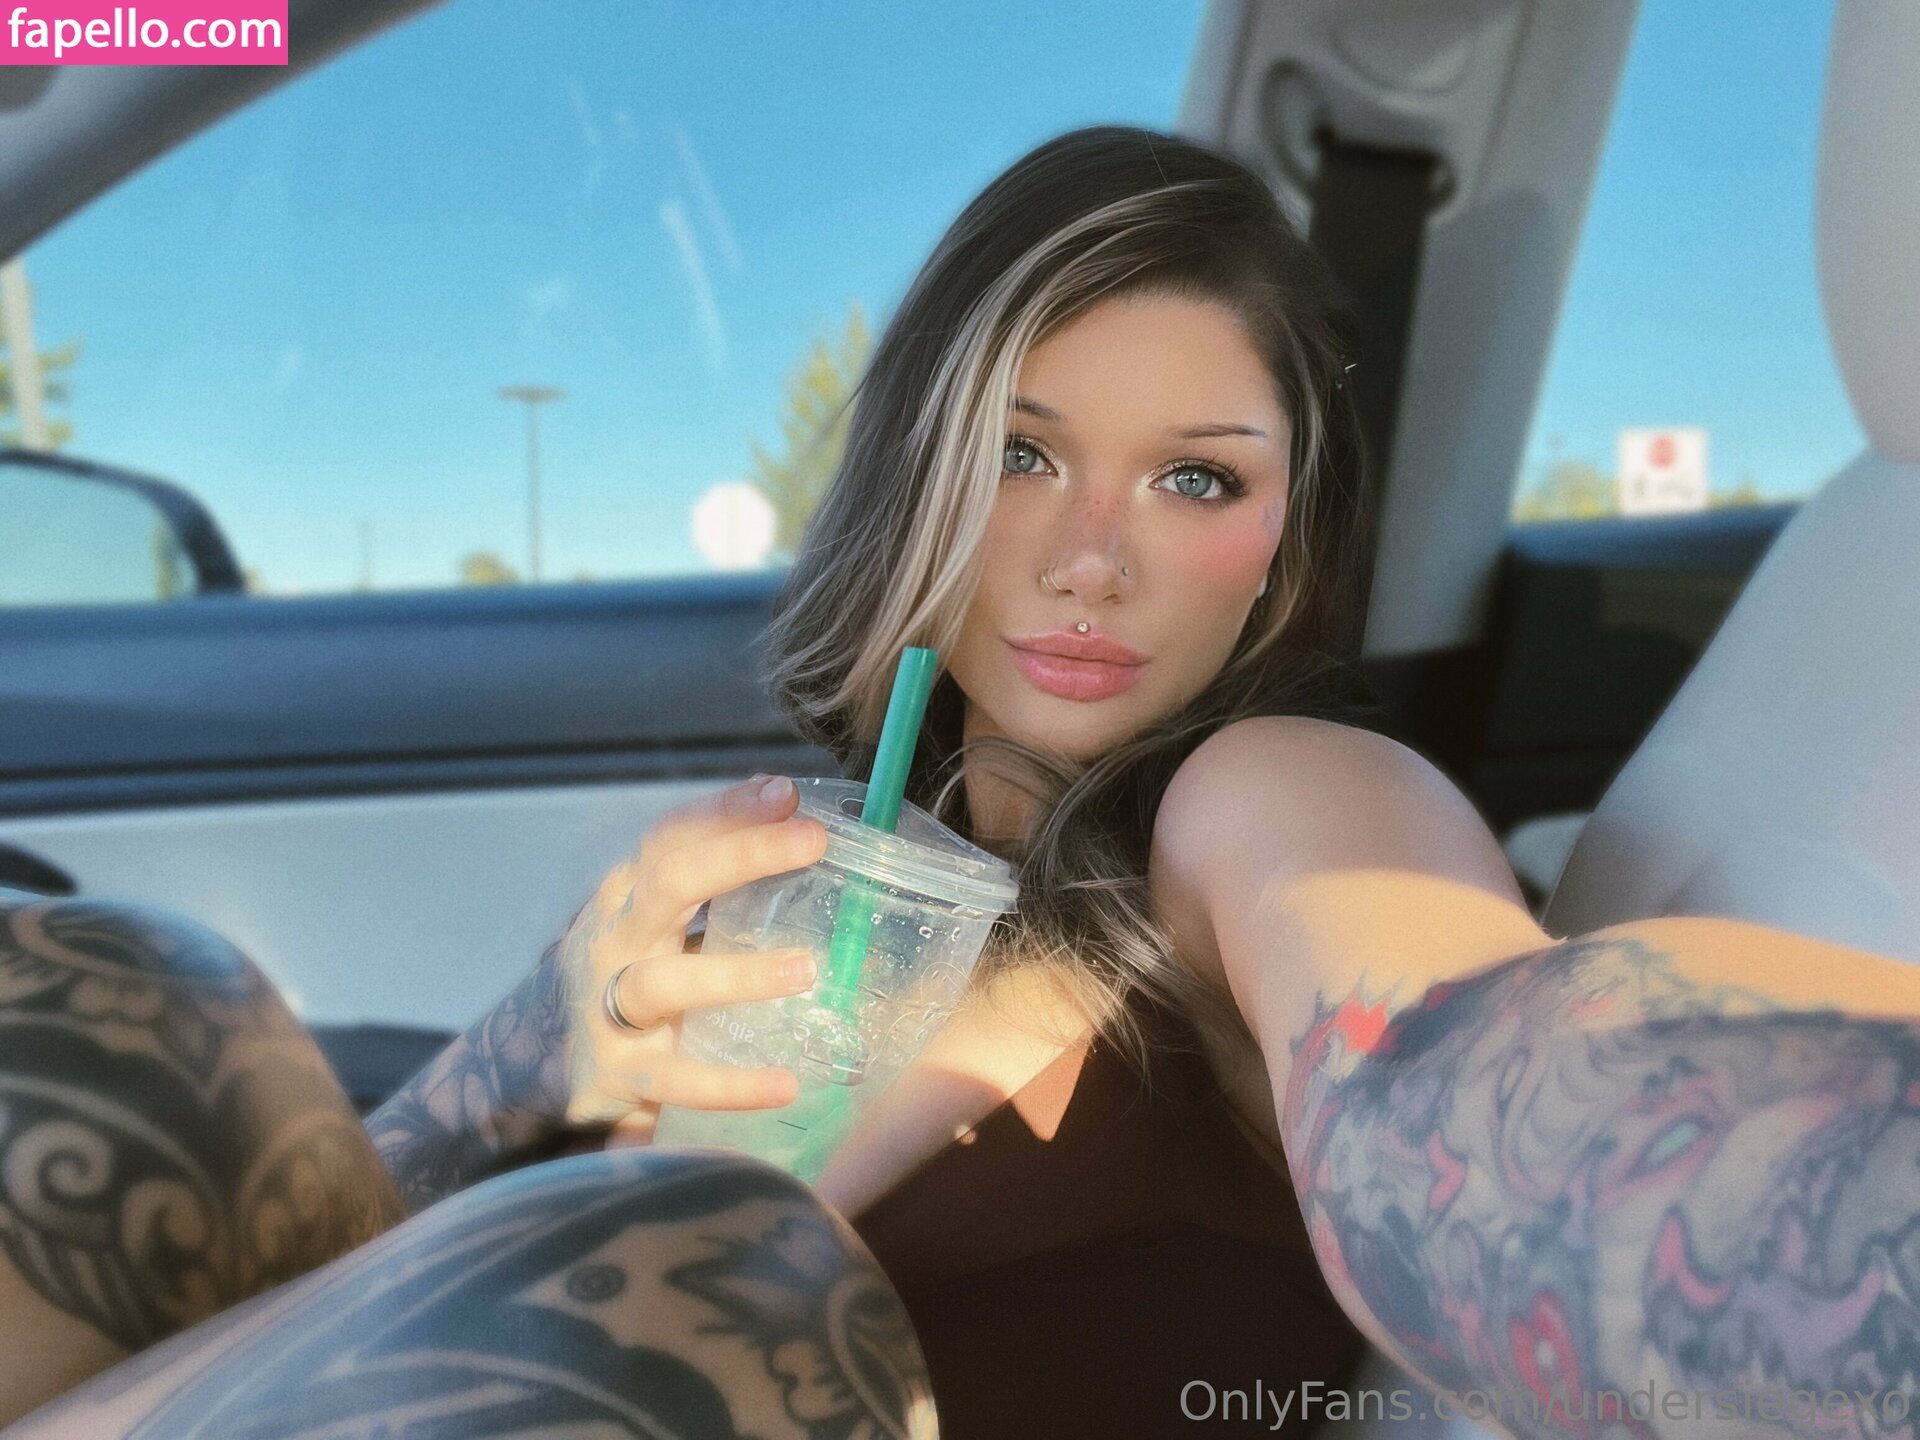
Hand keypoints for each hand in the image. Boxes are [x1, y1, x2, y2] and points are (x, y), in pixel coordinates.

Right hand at [553, 773, 828, 1143]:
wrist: (523, 1059)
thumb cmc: (615, 972)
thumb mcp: (648, 919)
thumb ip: (708, 881)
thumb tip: (792, 821)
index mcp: (628, 895)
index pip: (672, 836)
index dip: (726, 809)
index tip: (786, 791)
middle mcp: (615, 938)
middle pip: (670, 883)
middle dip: (742, 854)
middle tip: (813, 840)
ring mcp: (610, 1005)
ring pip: (667, 981)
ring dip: (737, 974)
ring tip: (806, 969)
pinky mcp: (618, 1072)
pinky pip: (677, 1078)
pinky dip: (730, 1085)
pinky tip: (784, 1083)